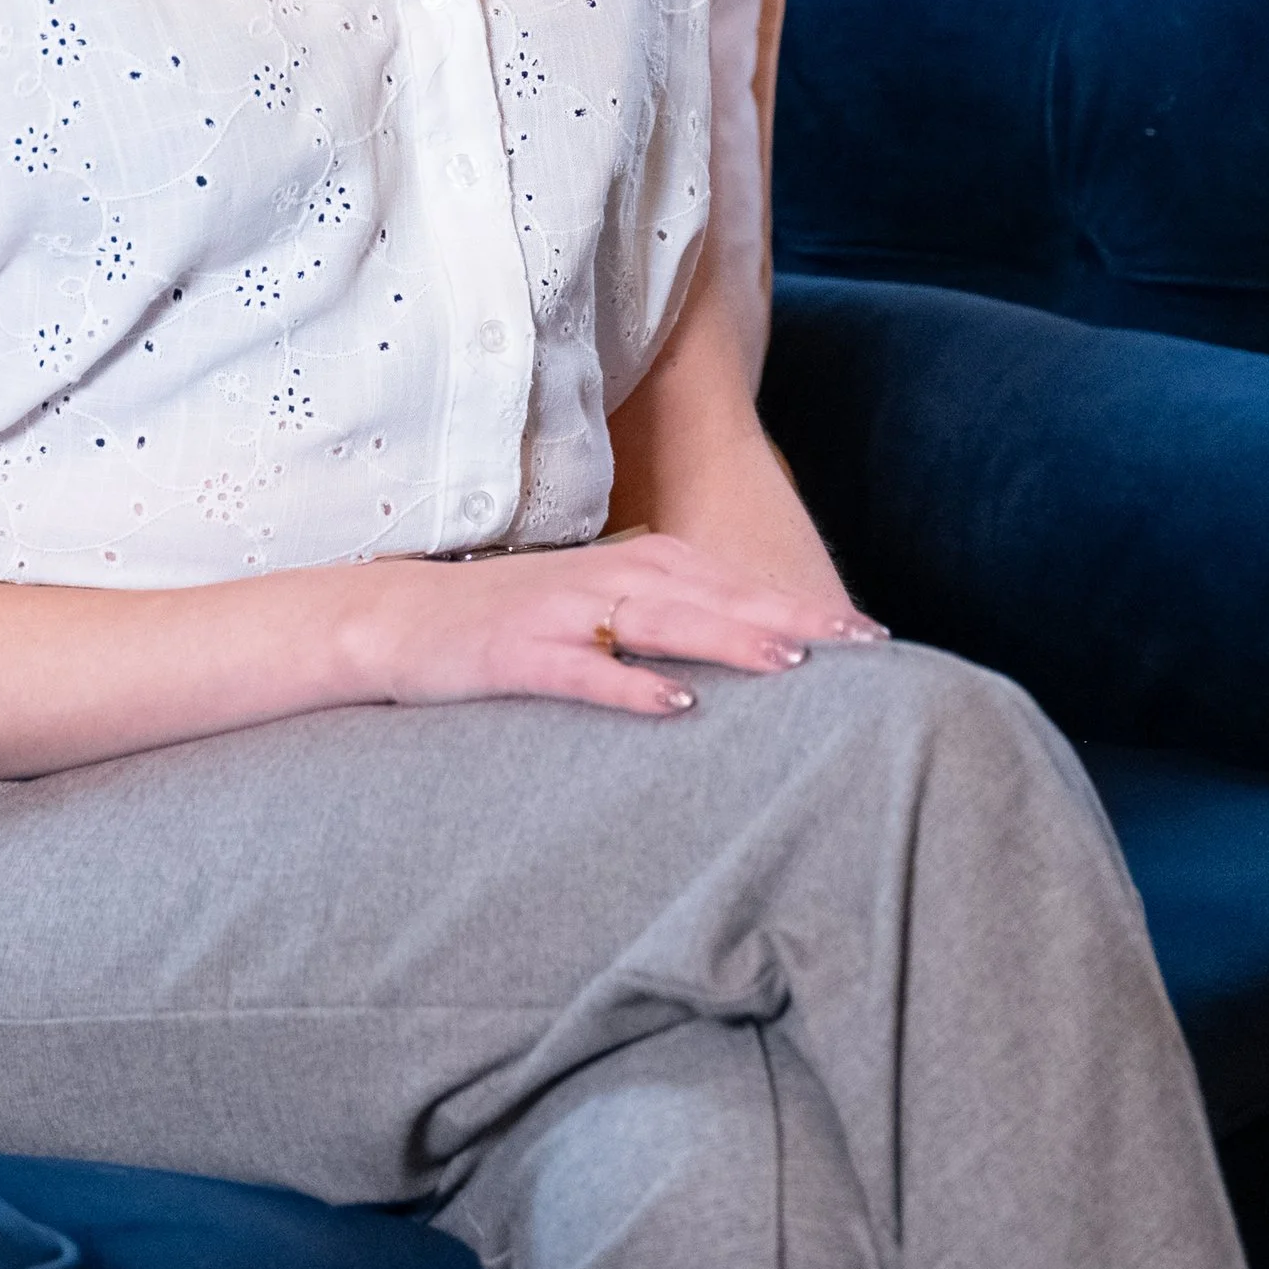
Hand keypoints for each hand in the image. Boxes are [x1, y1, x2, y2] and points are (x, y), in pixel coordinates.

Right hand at [345, 533, 887, 718]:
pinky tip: (675, 705)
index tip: (871, 640)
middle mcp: (610, 575)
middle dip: (792, 620)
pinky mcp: (518, 652)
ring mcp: (563, 611)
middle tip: (862, 650)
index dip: (804, 607)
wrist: (398, 618)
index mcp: (637, 562)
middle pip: (718, 594)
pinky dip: (630, 683)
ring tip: (792, 665)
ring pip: (662, 618)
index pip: (738, 582)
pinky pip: (583, 668)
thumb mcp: (602, 604)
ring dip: (728, 638)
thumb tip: (756, 650)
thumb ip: (672, 615)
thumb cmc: (516, 619)